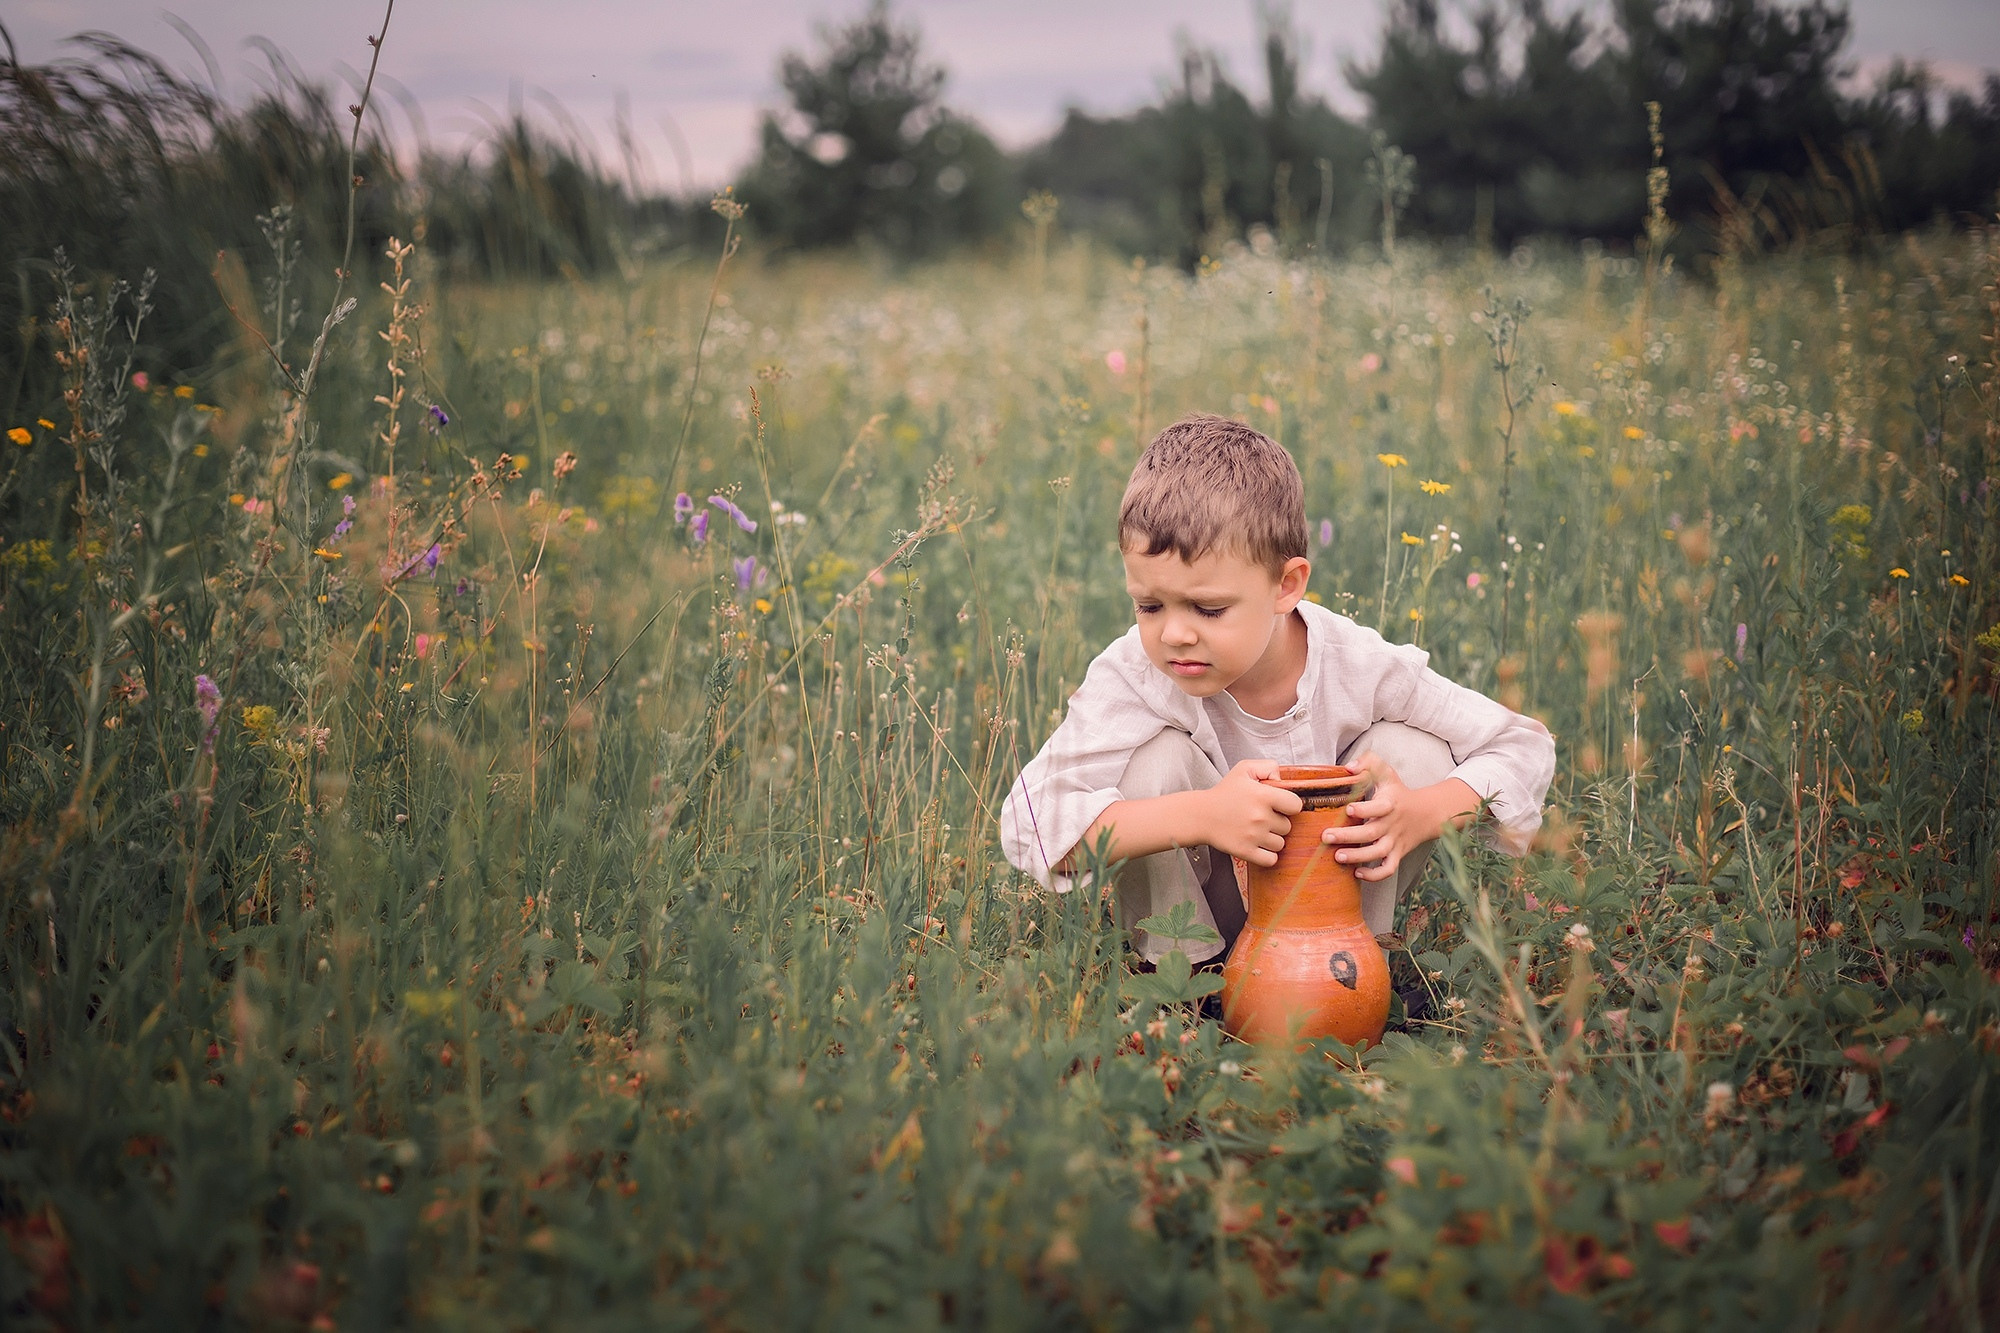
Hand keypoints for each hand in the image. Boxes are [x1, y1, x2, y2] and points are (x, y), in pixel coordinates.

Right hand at [1197, 760, 1302, 866]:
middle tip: (1262, 818)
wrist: (1201, 815)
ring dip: (1272, 839)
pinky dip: (1268, 856)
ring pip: (1280, 844)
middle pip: (1287, 827)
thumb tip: (1282, 781)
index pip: (1295, 805)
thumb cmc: (1224, 793)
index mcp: (1263, 795)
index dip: (1289, 805)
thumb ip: (1268, 767)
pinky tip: (1259, 846)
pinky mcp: (1245, 851)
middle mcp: (1260, 817)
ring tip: (1258, 831)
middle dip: (1277, 822)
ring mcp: (1253, 836)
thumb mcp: (1244, 769)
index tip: (1279, 806)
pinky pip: (1271, 860)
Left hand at [1322, 757, 1477, 882]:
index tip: (1348, 809)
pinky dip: (1374, 875)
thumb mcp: (1387, 773)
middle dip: (1348, 836)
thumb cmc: (1398, 792)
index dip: (1364, 810)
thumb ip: (1368, 763)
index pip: (1379, 808)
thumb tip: (1348, 767)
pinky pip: (1388, 869)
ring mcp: (1395, 841)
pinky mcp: (1397, 854)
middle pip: (1371, 833)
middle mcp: (1392, 824)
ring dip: (1358, 857)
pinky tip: (1357, 873)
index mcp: (1389, 804)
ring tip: (1338, 856)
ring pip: (1378, 853)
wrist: (1427, 813)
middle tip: (1326, 837)